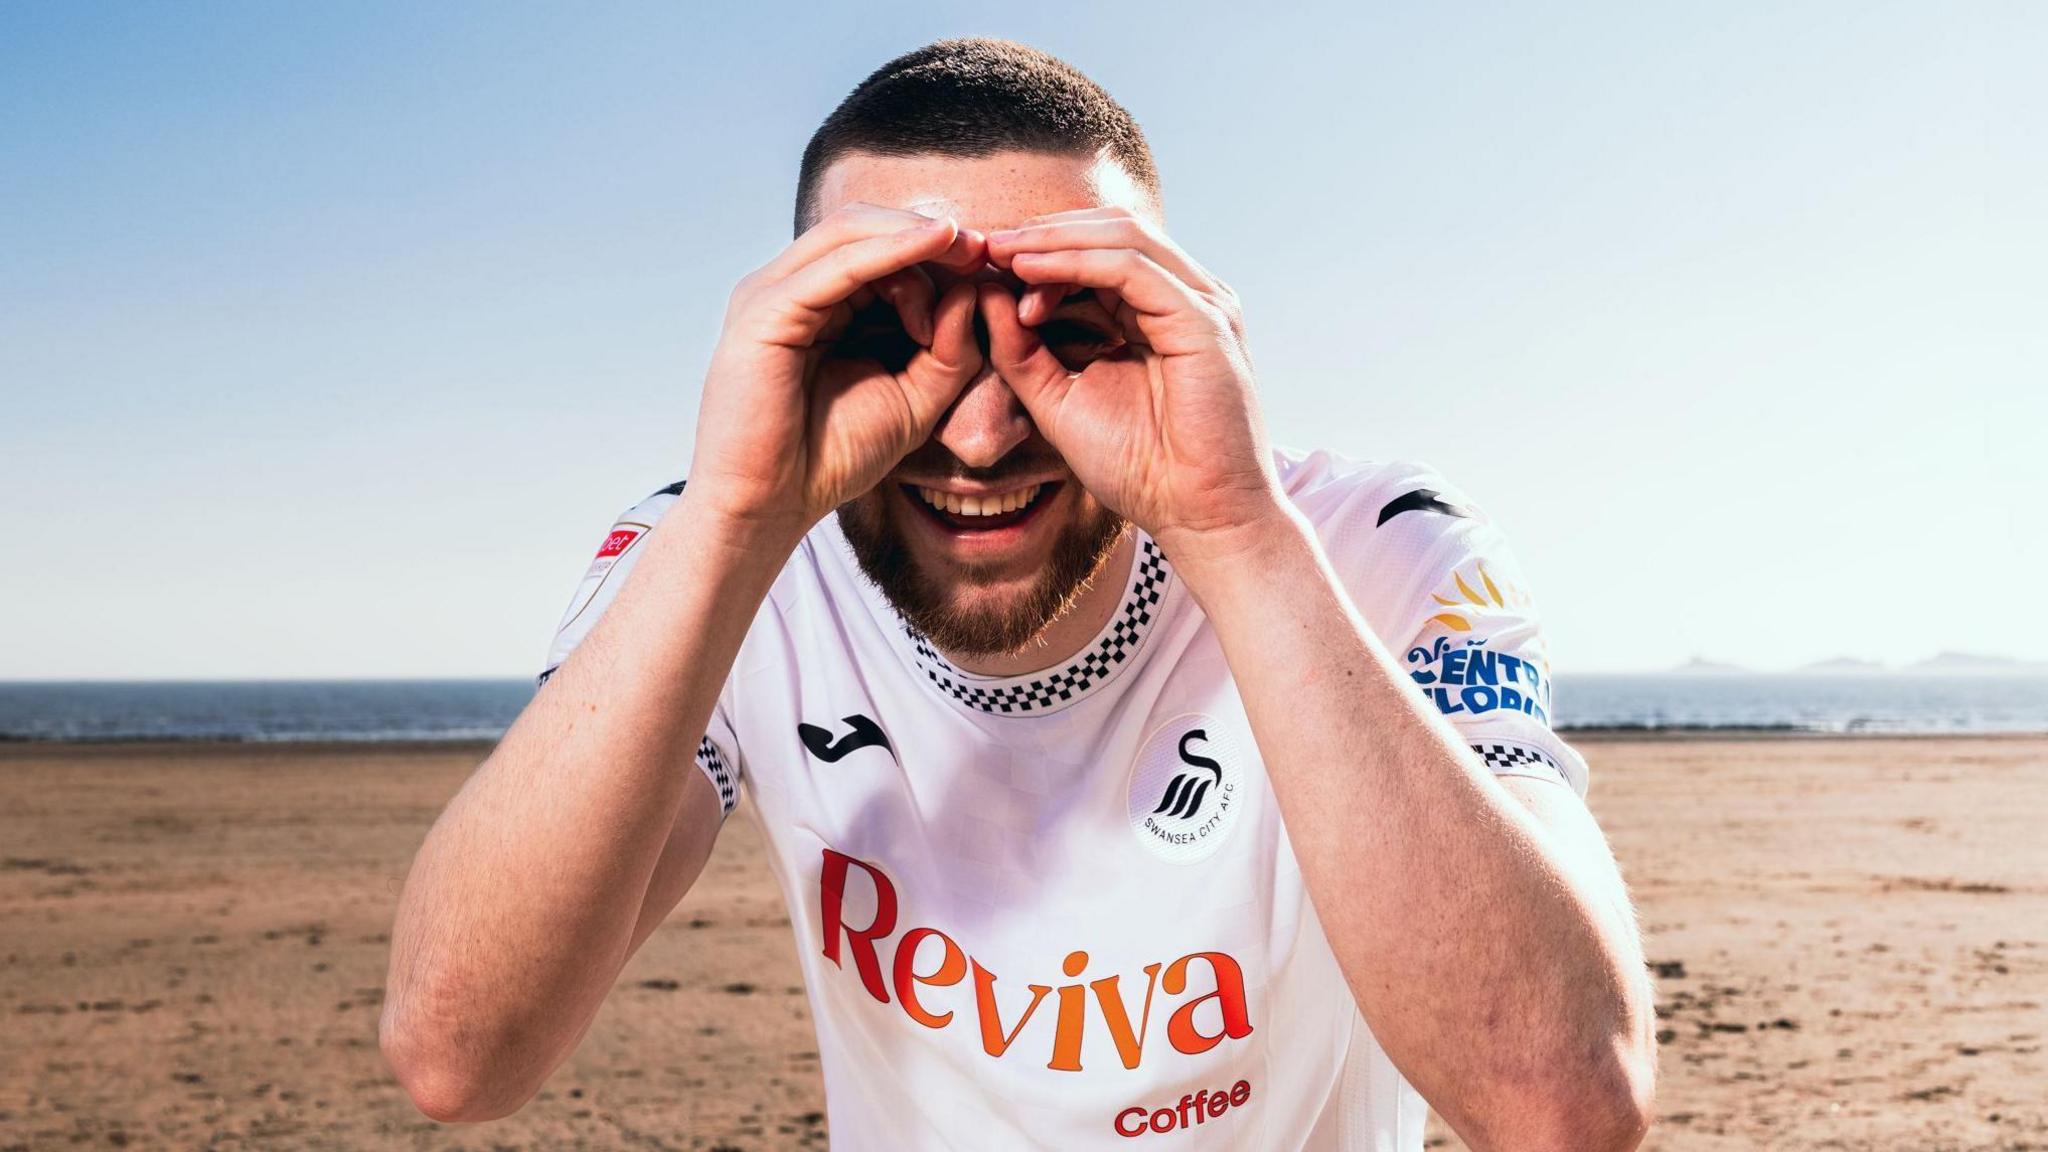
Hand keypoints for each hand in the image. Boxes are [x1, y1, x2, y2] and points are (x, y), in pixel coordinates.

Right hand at [690, 204, 986, 542]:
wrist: (770, 506)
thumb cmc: (831, 458)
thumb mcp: (913, 400)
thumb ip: (948, 351)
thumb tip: (975, 293)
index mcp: (815, 304)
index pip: (876, 247)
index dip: (935, 249)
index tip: (989, 267)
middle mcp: (788, 288)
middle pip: (863, 227)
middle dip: (930, 234)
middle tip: (985, 251)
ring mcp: (770, 293)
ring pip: (851, 233)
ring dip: (916, 238)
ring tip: (969, 251)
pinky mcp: (766, 310)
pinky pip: (839, 265)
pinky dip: (892, 252)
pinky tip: (936, 247)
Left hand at [980, 208, 1284, 559]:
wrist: (1198, 516)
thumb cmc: (1140, 469)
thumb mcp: (1060, 400)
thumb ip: (1023, 351)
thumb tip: (984, 294)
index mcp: (1158, 310)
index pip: (1097, 250)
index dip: (1038, 248)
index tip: (980, 262)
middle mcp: (1185, 296)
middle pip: (1109, 230)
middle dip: (1041, 234)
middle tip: (982, 246)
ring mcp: (1200, 302)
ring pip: (1120, 237)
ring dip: (1052, 241)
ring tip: (999, 253)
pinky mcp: (1203, 319)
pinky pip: (1131, 268)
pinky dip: (1076, 262)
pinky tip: (1030, 271)